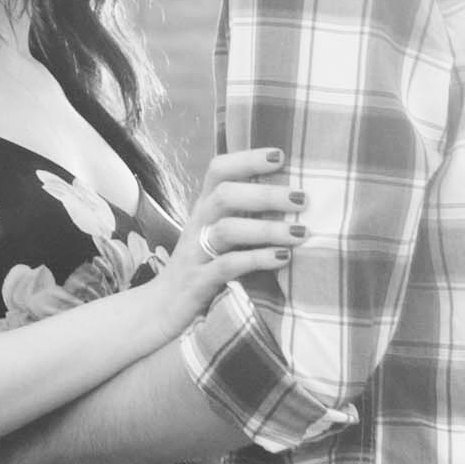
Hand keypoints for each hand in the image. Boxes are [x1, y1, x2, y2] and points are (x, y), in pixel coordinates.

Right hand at [178, 145, 300, 303]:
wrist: (162, 307)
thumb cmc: (202, 267)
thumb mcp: (219, 235)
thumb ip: (245, 215)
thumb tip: (293, 199)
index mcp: (205, 208)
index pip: (219, 170)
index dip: (247, 159)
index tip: (280, 156)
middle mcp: (198, 224)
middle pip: (225, 195)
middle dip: (267, 194)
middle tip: (302, 199)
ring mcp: (196, 253)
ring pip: (227, 229)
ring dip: (267, 228)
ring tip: (300, 233)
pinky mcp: (200, 281)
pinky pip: (227, 265)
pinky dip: (257, 259)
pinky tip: (283, 258)